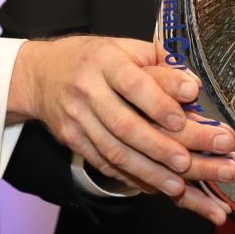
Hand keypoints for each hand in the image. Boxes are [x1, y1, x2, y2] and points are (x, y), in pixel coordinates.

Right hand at [9, 36, 234, 221]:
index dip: (157, 103)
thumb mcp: (125, 47)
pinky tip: (152, 186)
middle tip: (188, 163)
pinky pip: (102, 163)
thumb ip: (161, 63)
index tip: (181, 120)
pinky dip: (129, 177)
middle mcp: (88, 90)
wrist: (40, 74)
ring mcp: (77, 118)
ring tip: (177, 185)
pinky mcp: (71, 140)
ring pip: (114, 150)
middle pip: (124, 124)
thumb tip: (194, 85)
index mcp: (106, 61)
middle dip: (158, 147)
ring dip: (147, 171)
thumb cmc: (95, 58)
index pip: (132, 84)